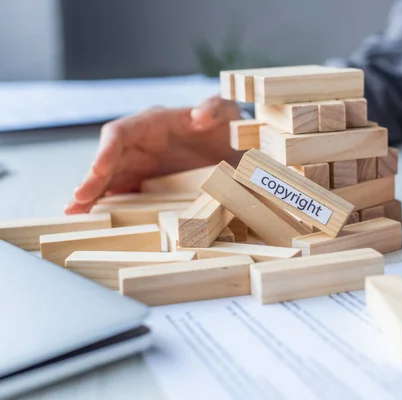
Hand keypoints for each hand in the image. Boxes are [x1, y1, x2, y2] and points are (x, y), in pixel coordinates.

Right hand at [65, 95, 240, 213]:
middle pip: (107, 160)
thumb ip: (216, 108)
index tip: (98, 169)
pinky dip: (109, 207)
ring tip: (75, 217)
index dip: (107, 150)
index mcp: (153, 123)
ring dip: (93, 197)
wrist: (235, 149)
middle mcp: (140, 144)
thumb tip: (200, 114)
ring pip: (110, 180)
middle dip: (92, 181)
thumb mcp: (227, 113)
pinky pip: (124, 194)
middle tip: (78, 203)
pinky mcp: (147, 184)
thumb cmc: (226, 126)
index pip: (120, 133)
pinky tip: (94, 221)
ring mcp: (141, 165)